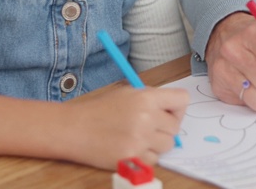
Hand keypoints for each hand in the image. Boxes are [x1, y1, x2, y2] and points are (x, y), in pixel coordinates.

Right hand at [59, 85, 187, 168]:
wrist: (73, 128)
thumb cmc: (98, 110)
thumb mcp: (126, 93)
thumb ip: (151, 99)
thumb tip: (172, 111)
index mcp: (146, 97)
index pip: (182, 100)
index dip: (177, 108)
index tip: (169, 113)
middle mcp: (146, 118)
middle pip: (175, 128)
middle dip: (164, 128)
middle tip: (147, 128)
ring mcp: (140, 140)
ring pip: (167, 146)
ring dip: (156, 144)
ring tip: (137, 138)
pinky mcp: (132, 159)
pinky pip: (154, 161)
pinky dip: (145, 157)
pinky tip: (130, 148)